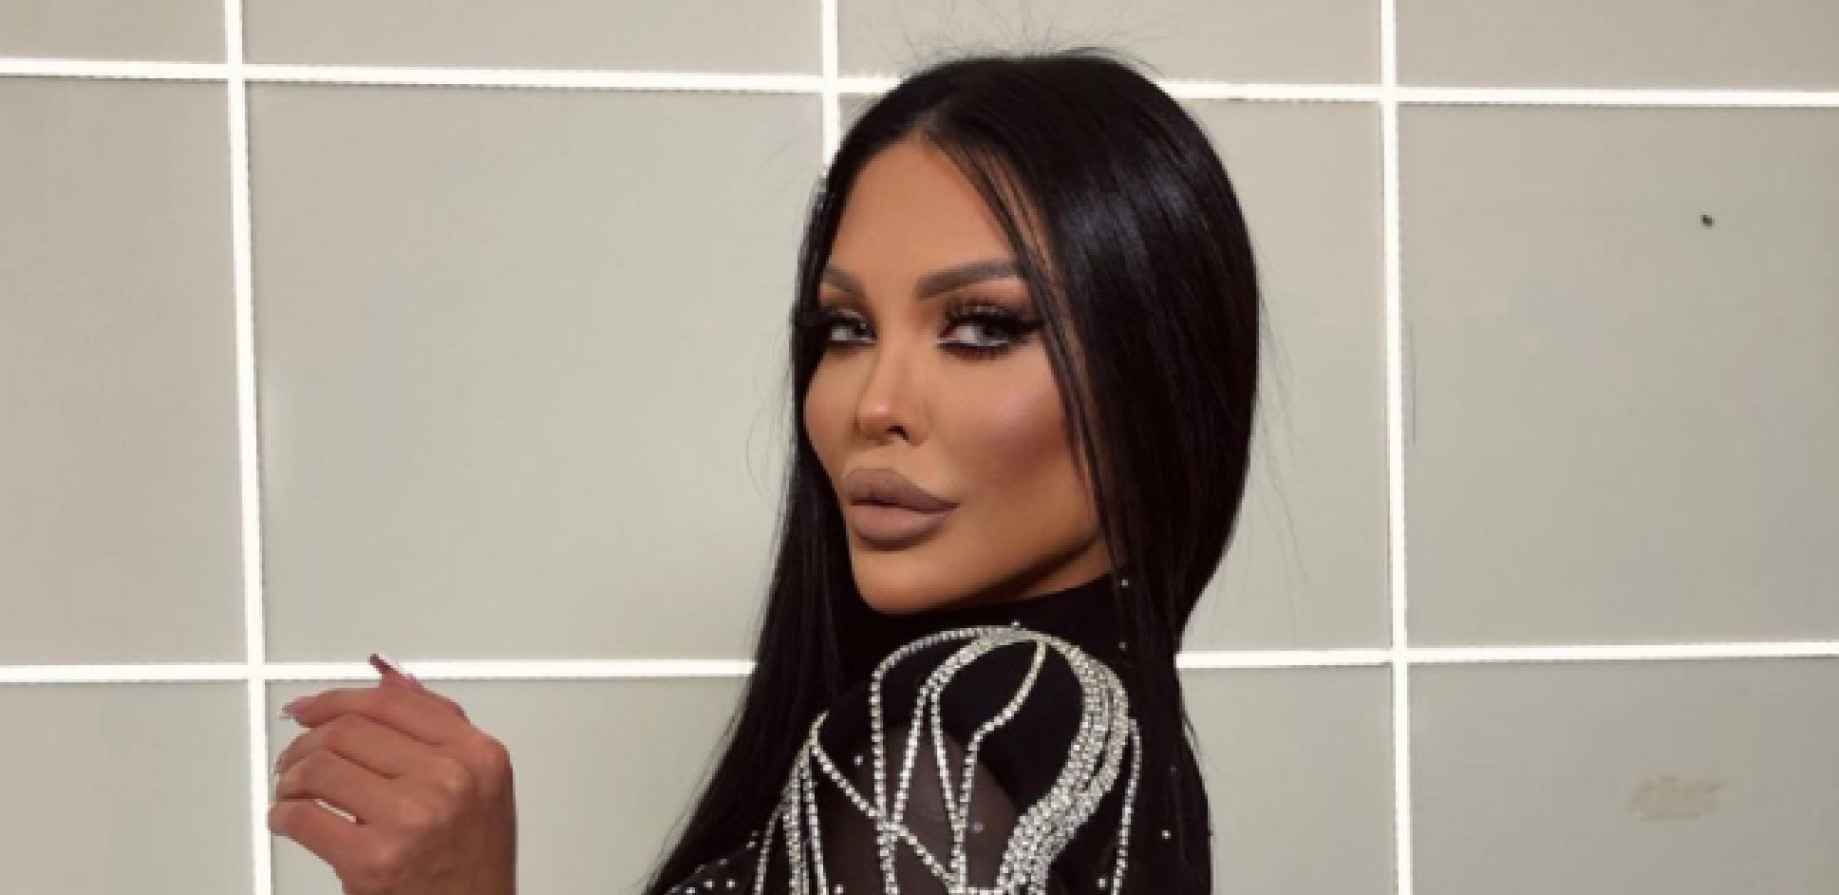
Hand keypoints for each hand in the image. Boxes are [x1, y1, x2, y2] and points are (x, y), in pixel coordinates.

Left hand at [270, 654, 517, 894]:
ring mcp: (410, 820)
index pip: (391, 702)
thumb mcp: (479, 784)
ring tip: (290, 790)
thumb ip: (438, 727)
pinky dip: (281, 815)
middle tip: (294, 757)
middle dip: (306, 741)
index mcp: (476, 754)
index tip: (311, 707)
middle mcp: (448, 780)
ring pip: (319, 767)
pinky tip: (287, 819)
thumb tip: (389, 680)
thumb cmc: (473, 863)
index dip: (337, 699)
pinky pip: (303, 817)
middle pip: (348, 730)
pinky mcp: (372, 861)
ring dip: (290, 778)